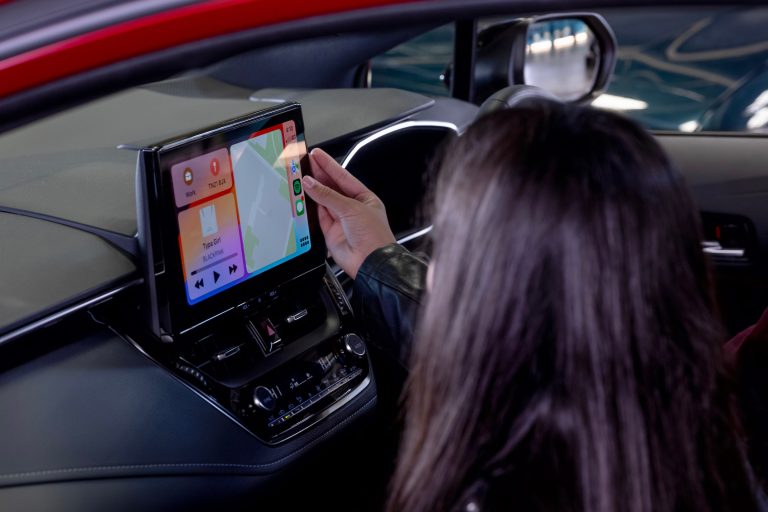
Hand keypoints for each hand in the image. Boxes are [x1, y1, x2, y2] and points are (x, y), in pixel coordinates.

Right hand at [303, 148, 395, 278]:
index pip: (343, 177)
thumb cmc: (374, 236)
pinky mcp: (330, 232)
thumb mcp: (352, 209)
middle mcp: (352, 208)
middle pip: (332, 187)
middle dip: (318, 174)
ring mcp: (341, 220)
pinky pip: (318, 215)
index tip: (317, 155)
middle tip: (305, 162)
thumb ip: (328, 196)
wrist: (371, 261)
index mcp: (364, 198)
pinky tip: (304, 196)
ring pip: (323, 200)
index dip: (329, 165)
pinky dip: (311, 206)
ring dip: (313, 190)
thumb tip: (311, 183)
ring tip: (301, 177)